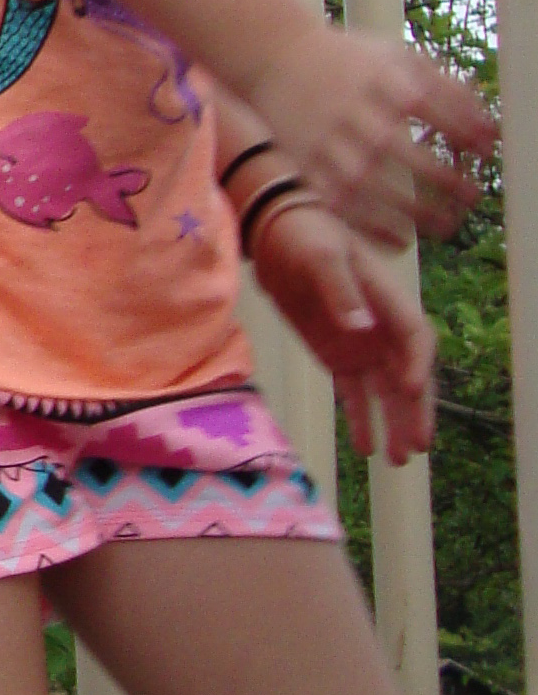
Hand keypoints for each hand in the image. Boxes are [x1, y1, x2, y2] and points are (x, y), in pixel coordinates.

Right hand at [247, 22, 492, 249]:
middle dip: (450, 183)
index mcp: (389, 84)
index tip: (485, 155)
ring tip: (446, 225)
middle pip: (414, 160)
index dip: (470, 139)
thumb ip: (447, 87)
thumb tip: (490, 129)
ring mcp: (333, 145)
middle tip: (471, 198)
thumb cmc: (348, 59)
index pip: (443, 118)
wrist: (274, 57)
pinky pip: (344, 208)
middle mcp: (361, 116)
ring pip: (380, 191)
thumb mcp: (398, 57)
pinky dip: (375, 230)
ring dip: (419, 214)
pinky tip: (401, 239)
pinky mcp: (308, 168)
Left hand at [249, 199, 436, 461]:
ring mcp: (360, 345)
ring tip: (397, 459)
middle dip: (415, 411)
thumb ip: (340, 291)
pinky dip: (361, 419)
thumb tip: (361, 327)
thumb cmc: (306, 236)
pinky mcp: (337, 356)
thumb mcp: (322, 257)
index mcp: (388, 300)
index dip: (417, 366)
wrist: (275, 235)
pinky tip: (365, 448)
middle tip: (417, 446)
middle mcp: (381, 328)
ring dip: (393, 423)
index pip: (415, 338)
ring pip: (385, 392)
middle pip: (407, 375)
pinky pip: (354, 393)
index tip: (410, 391)